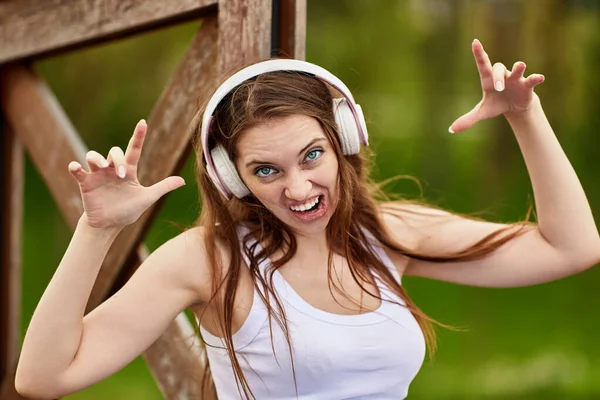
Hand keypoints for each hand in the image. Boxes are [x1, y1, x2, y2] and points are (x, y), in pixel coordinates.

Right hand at [68, 120, 184, 228]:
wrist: (111, 224)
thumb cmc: (128, 210)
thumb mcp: (147, 198)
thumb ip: (163, 187)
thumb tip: (183, 181)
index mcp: (129, 170)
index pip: (134, 149)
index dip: (138, 136)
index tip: (143, 122)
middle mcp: (112, 169)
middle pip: (114, 152)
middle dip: (118, 159)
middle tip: (122, 174)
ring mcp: (98, 175)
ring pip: (93, 156)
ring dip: (98, 158)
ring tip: (103, 167)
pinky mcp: (86, 183)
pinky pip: (78, 171)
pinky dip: (75, 167)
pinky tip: (75, 167)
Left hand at [449, 39, 544, 132]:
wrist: (514, 107)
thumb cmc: (496, 104)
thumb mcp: (482, 112)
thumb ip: (468, 119)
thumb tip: (451, 130)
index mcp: (488, 80)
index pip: (483, 64)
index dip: (479, 53)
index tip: (475, 42)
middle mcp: (502, 76)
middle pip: (499, 68)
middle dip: (499, 77)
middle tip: (499, 88)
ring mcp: (515, 79)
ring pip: (516, 69)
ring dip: (517, 68)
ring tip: (520, 66)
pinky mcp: (527, 86)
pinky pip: (532, 79)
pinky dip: (536, 78)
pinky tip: (540, 78)